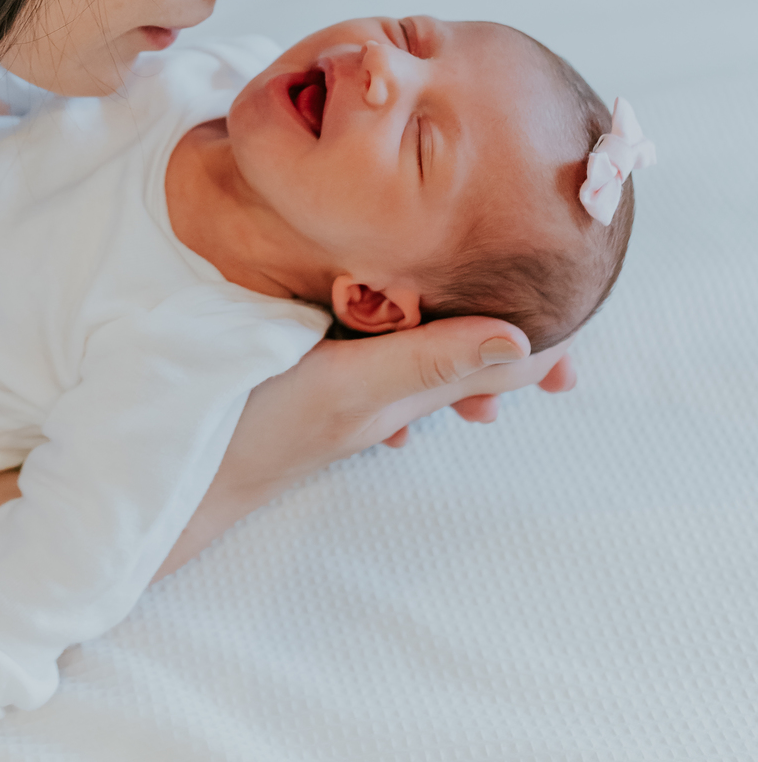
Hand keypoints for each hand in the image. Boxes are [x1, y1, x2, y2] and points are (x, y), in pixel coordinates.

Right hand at [229, 319, 571, 495]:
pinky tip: (386, 312)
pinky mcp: (317, 381)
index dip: (546, 334)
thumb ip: (429, 360)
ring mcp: (353, 390)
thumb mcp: (351, 386)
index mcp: (408, 387)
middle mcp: (390, 391)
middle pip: (469, 357)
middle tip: (545, 287)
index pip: (501, 362)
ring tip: (485, 301)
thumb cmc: (262, 425)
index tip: (577, 289)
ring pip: (425, 356)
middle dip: (509, 331)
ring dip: (455, 330)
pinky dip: (399, 334)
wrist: (183, 474)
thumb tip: (524, 342)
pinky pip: (377, 357)